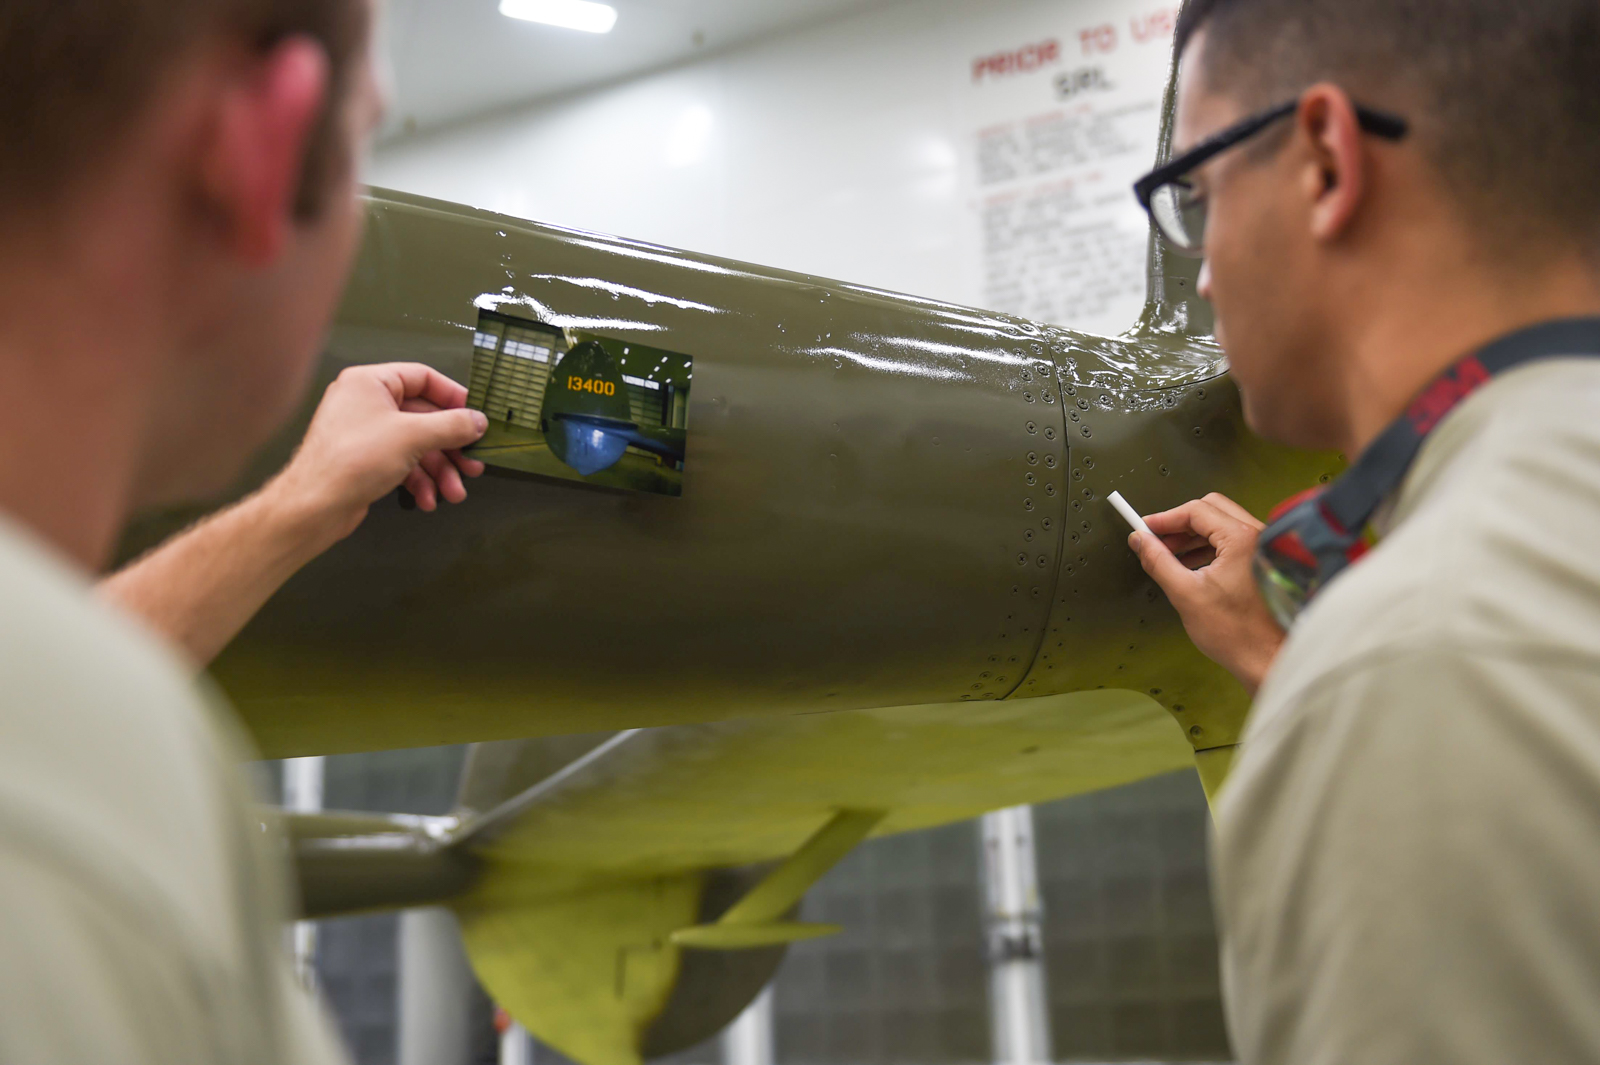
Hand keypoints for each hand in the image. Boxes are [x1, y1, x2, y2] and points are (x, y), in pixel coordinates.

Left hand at [265, 363, 488, 548]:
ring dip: (439, 471)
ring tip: (454, 492)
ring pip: (416, 445)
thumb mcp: (413, 436)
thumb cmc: (354, 459)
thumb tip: (478, 421)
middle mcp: (366, 403)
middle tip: (473, 464)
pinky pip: (402, 463)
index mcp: (370, 382)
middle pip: (424, 417)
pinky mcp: (365, 460)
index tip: (476, 417)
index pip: (423, 378)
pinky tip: (428, 500)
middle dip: (450, 447)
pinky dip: (418, 481)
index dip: (453, 397)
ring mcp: (365, 432)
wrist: (314, 506)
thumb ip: (451, 425)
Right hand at [1127, 492, 1285, 694]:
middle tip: (1155, 540)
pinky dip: (1208, 547)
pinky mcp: (1264, 561)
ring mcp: (1263, 548)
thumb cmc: (1237, 633)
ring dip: (1192, 536)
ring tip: (1169, 556)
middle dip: (1179, 524)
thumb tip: (1141, 541)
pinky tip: (1191, 565)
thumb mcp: (1185, 594)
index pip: (1196, 511)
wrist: (1268, 659)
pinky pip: (1231, 542)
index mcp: (1241, 539)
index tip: (1144, 529)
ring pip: (1221, 525)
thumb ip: (1158, 561)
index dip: (1164, 518)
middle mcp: (1258, 536)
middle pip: (1210, 510)